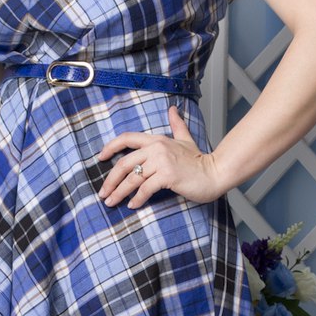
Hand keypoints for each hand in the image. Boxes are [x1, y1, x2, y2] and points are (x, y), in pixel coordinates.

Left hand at [98, 106, 225, 207]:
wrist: (215, 173)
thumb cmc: (200, 161)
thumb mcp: (185, 139)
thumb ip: (177, 125)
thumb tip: (172, 109)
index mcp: (157, 140)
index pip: (126, 138)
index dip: (110, 147)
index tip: (100, 158)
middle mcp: (157, 148)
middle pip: (124, 163)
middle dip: (110, 180)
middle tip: (103, 193)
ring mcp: (162, 162)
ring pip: (132, 178)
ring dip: (119, 192)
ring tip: (111, 202)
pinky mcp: (167, 176)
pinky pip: (145, 189)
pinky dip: (137, 199)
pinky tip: (133, 205)